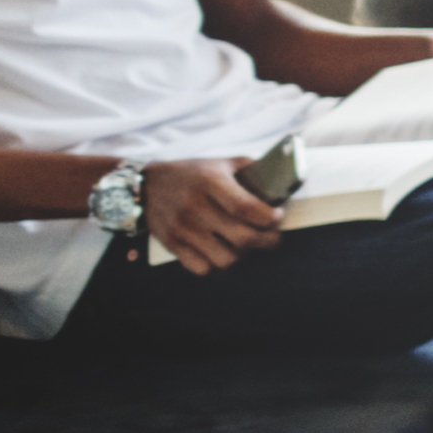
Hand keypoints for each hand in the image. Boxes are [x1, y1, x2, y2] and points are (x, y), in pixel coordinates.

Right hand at [138, 153, 289, 274]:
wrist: (145, 185)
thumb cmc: (194, 174)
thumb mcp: (222, 163)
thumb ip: (254, 170)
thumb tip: (287, 183)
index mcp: (210, 181)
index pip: (246, 207)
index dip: (270, 217)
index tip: (278, 216)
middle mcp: (194, 206)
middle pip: (242, 237)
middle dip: (267, 240)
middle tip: (272, 236)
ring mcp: (181, 228)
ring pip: (225, 259)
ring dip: (243, 255)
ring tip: (245, 244)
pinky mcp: (172, 244)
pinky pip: (203, 269)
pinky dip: (217, 265)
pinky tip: (222, 251)